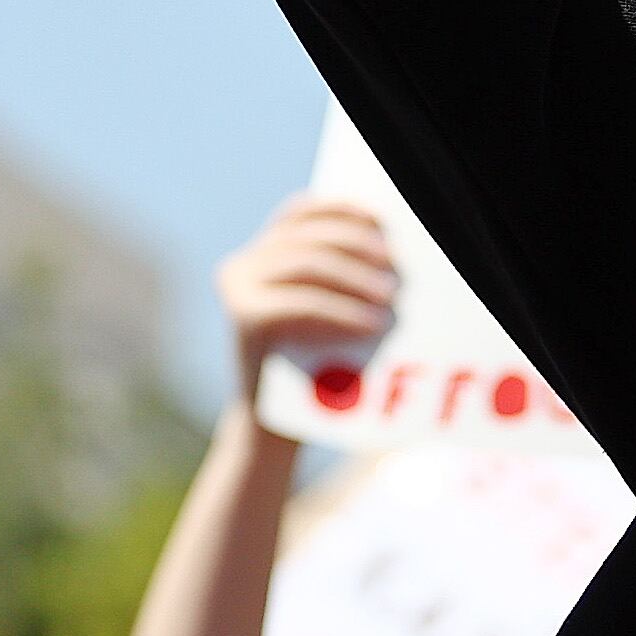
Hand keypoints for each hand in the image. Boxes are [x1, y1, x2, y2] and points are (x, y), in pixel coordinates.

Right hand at [221, 192, 398, 411]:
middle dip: (359, 247)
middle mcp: (242, 264)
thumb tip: (391, 246)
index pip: (301, 211)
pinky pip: (300, 303)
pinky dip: (341, 311)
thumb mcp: (326, 310)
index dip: (342, 208)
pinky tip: (371, 324)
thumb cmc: (315, 366)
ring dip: (356, 278)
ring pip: (306, 264)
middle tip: (398, 272)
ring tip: (390, 299)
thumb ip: (341, 275)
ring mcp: (237, 289)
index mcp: (261, 254)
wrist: (275, 427)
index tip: (383, 220)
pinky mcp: (243, 319)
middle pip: (309, 236)